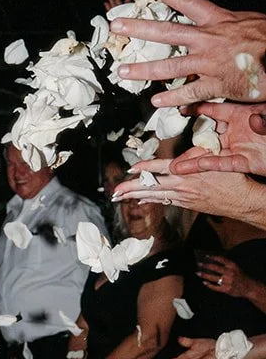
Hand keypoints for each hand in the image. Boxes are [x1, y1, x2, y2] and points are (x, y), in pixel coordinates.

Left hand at [111, 0, 265, 105]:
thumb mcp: (251, 22)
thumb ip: (231, 23)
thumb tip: (221, 22)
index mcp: (219, 20)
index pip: (188, 2)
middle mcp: (209, 40)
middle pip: (167, 32)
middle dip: (139, 28)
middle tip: (116, 26)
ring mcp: (211, 63)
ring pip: (170, 67)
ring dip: (144, 70)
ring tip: (123, 71)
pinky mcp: (218, 85)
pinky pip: (190, 93)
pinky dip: (172, 98)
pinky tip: (155, 101)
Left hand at [111, 155, 265, 222]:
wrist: (243, 200)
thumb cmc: (233, 177)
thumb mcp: (215, 158)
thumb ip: (196, 154)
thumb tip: (183, 154)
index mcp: (187, 173)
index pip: (160, 169)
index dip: (144, 169)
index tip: (131, 168)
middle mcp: (182, 186)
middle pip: (151, 187)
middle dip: (131, 189)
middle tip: (115, 192)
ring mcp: (184, 197)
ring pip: (155, 196)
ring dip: (136, 196)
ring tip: (121, 198)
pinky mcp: (187, 204)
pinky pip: (164, 202)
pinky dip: (151, 200)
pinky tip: (142, 201)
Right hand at [169, 102, 265, 175]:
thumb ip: (262, 120)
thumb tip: (255, 120)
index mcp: (241, 113)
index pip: (213, 108)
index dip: (195, 107)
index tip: (180, 107)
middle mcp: (237, 130)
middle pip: (207, 134)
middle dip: (188, 141)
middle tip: (169, 141)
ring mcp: (240, 146)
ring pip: (211, 153)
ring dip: (192, 160)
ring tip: (174, 166)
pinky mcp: (246, 161)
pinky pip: (223, 164)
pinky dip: (208, 166)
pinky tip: (190, 168)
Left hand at [196, 253, 252, 299]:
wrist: (249, 288)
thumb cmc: (240, 277)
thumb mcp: (236, 268)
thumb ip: (226, 265)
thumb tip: (211, 262)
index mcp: (233, 266)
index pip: (221, 259)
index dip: (213, 257)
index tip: (206, 256)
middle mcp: (230, 273)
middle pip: (215, 268)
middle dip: (206, 265)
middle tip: (199, 263)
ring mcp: (228, 281)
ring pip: (213, 277)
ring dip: (204, 275)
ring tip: (198, 273)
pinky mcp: (227, 289)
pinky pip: (215, 287)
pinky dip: (209, 285)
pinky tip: (204, 282)